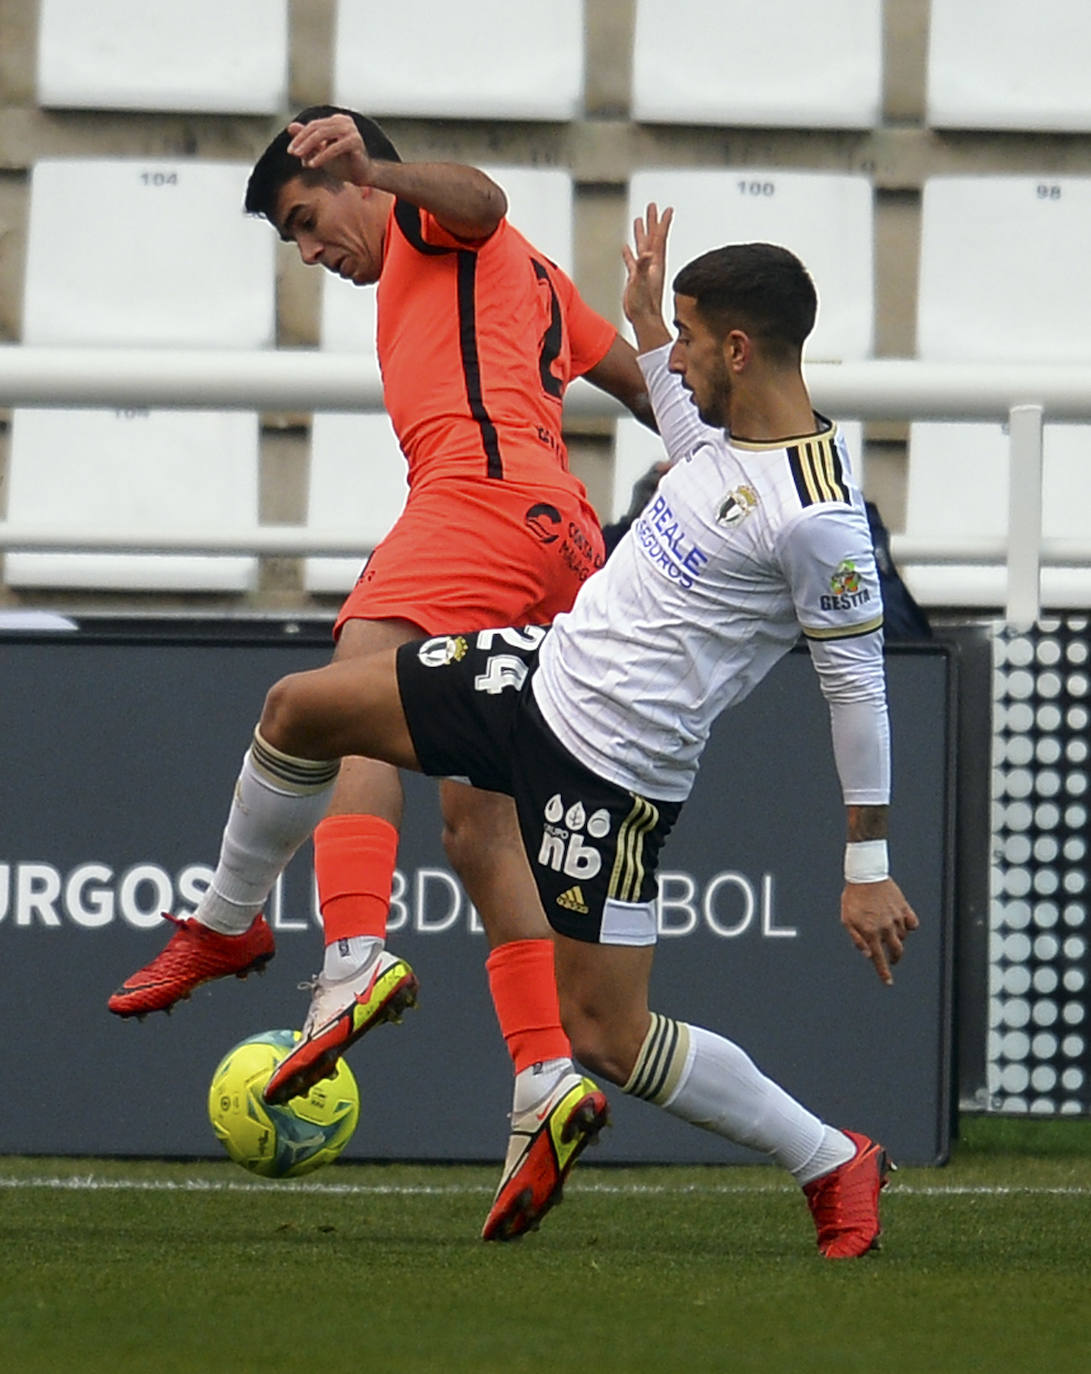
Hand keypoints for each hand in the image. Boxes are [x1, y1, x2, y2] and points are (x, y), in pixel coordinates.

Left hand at [287, 114, 372, 186]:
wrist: (362, 177)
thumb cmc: (342, 165)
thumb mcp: (320, 152)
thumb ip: (308, 140)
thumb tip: (290, 127)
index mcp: (336, 121)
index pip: (313, 126)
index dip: (300, 137)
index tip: (290, 151)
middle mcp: (344, 121)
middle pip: (317, 128)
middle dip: (302, 141)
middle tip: (292, 153)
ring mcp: (351, 129)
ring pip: (323, 134)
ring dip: (309, 147)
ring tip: (300, 158)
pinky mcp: (355, 141)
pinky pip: (334, 147)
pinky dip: (322, 156)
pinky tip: (312, 165)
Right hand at [622, 202, 672, 349]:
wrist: (644, 320)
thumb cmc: (645, 304)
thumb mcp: (642, 284)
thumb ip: (643, 268)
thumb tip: (647, 254)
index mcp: (655, 263)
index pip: (659, 238)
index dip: (662, 223)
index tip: (667, 209)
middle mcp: (651, 265)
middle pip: (652, 238)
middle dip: (652, 222)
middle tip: (652, 207)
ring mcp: (643, 272)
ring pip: (642, 247)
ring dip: (641, 234)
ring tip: (639, 220)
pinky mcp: (636, 280)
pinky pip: (633, 262)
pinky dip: (630, 254)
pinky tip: (626, 248)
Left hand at [840, 877, 918, 985]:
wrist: (865, 874)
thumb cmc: (853, 897)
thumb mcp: (847, 919)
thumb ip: (856, 939)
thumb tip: (867, 954)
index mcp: (870, 932)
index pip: (879, 958)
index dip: (884, 972)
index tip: (888, 982)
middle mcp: (886, 927)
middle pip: (897, 951)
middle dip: (895, 959)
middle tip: (892, 960)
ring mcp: (897, 917)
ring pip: (903, 937)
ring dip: (897, 940)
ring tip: (888, 933)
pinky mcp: (904, 907)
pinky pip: (912, 923)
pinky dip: (910, 926)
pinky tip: (902, 924)